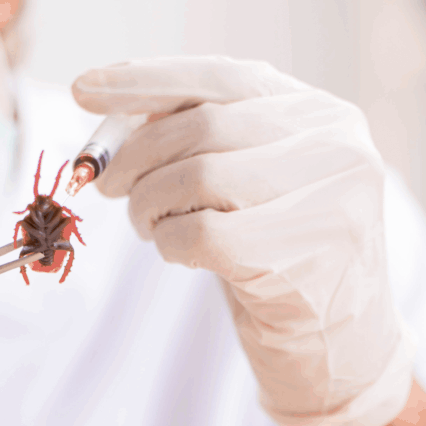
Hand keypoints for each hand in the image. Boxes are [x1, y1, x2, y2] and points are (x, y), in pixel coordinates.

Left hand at [73, 57, 414, 425]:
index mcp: (321, 115)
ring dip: (148, 203)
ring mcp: (328, 202)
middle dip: (134, 155)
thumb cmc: (280, 259)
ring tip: (149, 225)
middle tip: (108, 187)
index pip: (222, 76)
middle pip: (201, 124)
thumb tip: (113, 124)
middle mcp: (336, 146)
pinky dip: (169, 243)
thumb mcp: (253, 183)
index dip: (146, 80)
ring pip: (196, 175)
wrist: (342, 349)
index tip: (84, 90)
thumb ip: (203, 142)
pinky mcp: (300, 261)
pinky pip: (199, 234)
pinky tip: (179, 254)